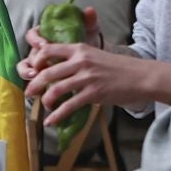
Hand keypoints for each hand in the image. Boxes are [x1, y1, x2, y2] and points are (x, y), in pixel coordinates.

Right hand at [19, 6, 103, 79]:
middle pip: (29, 53)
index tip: (44, 44)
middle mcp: (39, 50)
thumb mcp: (89, 33)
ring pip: (25, 67)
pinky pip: (31, 80)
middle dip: (32, 60)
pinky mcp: (41, 78)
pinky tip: (38, 88)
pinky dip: (31, 83)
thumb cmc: (86, 47)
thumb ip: (89, 22)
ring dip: (26, 72)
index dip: (35, 39)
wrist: (93, 66)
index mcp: (46, 36)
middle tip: (38, 66)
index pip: (34, 34)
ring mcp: (38, 65)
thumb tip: (89, 11)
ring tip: (33, 77)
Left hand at [25, 44, 154, 127]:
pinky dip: (57, 115)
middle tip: (29, 93)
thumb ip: (77, 59)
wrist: (141, 76)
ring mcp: (87, 77)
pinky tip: (51, 121)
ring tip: (44, 107)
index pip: (48, 50)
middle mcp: (80, 61)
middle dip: (34, 85)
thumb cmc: (118, 67)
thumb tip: (57, 69)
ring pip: (55, 90)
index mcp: (79, 49)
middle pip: (47, 72)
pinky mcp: (93, 93)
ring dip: (45, 101)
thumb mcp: (95, 55)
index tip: (32, 71)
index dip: (35, 61)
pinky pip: (69, 106)